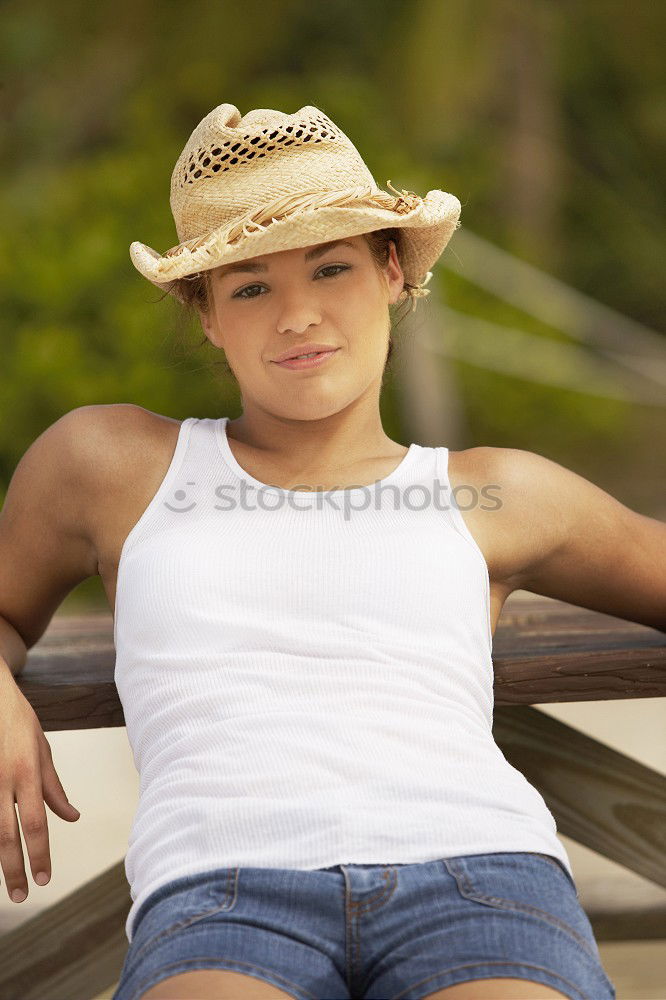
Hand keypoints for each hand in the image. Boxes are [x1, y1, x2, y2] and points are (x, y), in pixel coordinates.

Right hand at [0, 681, 79, 902]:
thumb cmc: (19, 722)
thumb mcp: (42, 750)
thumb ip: (54, 788)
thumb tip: (72, 817)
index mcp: (26, 774)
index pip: (35, 822)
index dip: (39, 854)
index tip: (43, 880)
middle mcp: (3, 780)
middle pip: (5, 834)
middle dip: (13, 868)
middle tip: (20, 895)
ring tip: (5, 883)